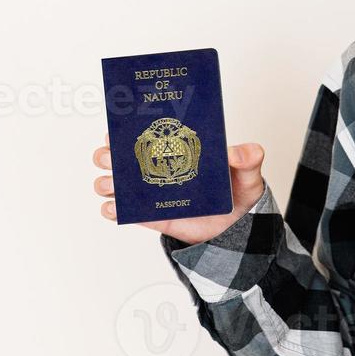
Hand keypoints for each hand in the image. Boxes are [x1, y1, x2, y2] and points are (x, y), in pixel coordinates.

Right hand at [93, 134, 267, 244]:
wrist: (235, 229)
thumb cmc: (237, 193)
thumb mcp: (248, 173)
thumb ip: (248, 158)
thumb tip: (238, 152)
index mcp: (175, 149)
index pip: (146, 134)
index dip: (125, 128)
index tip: (117, 127)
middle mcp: (157, 168)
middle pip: (120, 157)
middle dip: (107, 154)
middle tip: (110, 156)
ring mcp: (151, 193)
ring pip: (116, 184)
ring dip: (106, 181)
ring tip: (111, 184)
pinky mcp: (151, 217)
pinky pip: (126, 213)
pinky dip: (113, 210)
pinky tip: (114, 207)